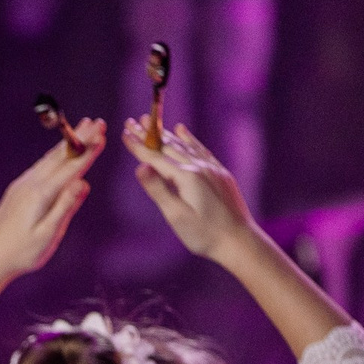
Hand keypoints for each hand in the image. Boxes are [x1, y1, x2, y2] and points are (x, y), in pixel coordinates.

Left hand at [0, 118, 106, 280]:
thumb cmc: (22, 252)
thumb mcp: (47, 234)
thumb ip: (65, 207)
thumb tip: (83, 182)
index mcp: (40, 195)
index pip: (70, 168)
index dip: (88, 151)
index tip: (102, 134)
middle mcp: (30, 184)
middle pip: (60, 156)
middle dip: (80, 138)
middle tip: (97, 122)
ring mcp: (22, 186)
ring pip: (49, 159)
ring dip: (67, 144)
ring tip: (82, 128)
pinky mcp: (17, 190)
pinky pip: (40, 167)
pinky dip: (54, 156)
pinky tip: (59, 153)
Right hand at [122, 121, 255, 261]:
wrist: (238, 241)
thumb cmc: (204, 234)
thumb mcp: (177, 216)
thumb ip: (158, 190)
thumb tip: (140, 167)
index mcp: (186, 177)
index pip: (156, 158)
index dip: (138, 146)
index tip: (124, 133)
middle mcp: (199, 167)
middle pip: (168, 147)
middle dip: (148, 135)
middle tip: (132, 122)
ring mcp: (211, 168)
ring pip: (184, 145)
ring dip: (166, 134)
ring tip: (152, 122)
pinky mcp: (219, 173)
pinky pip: (200, 149)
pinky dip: (189, 139)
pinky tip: (182, 131)